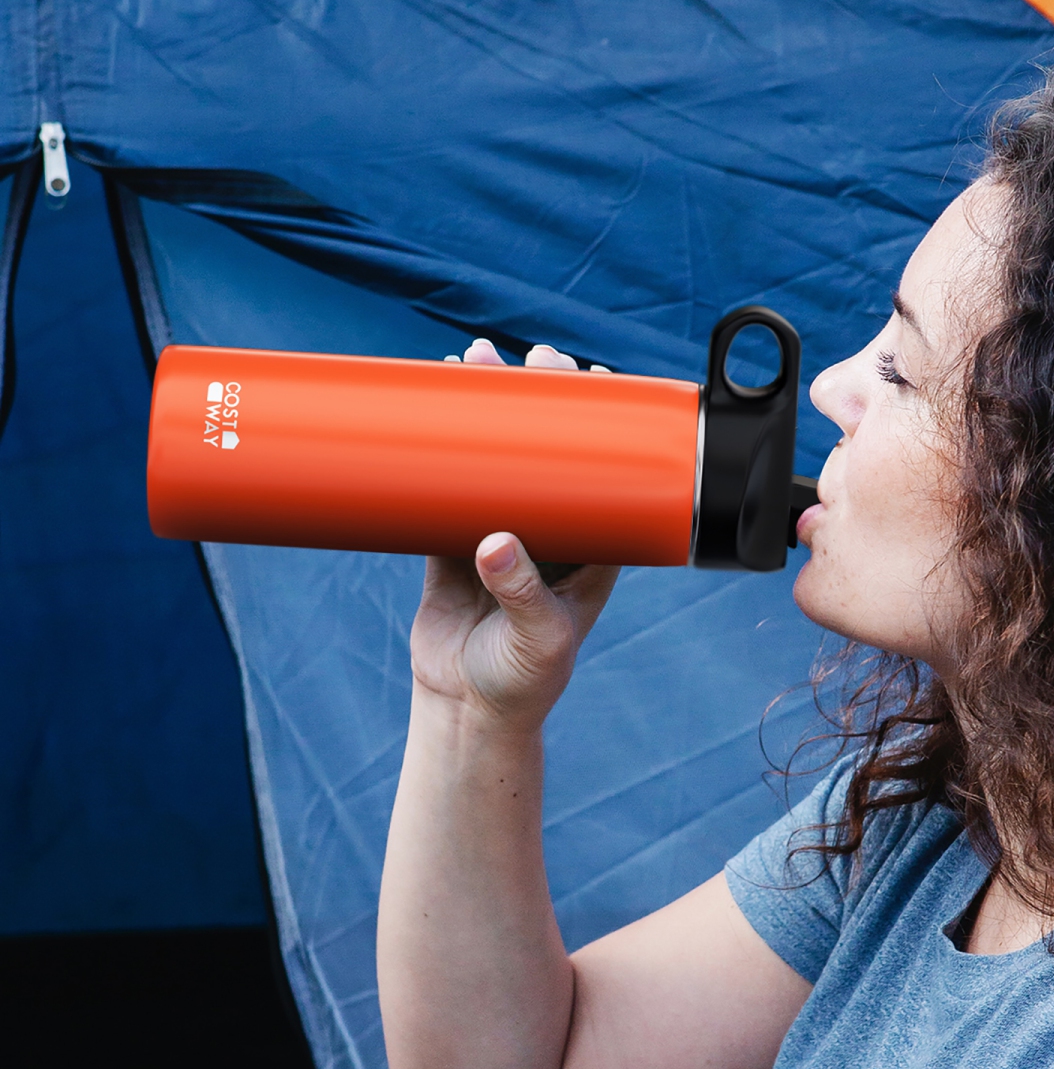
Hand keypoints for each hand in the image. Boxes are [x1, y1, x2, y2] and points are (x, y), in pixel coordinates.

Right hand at [415, 338, 617, 728]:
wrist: (467, 710)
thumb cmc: (524, 681)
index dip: (601, 425)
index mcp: (592, 547)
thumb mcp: (537, 640)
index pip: (605, 472)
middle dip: (541, 400)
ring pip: (498, 456)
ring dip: (488, 411)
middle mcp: (551, 531)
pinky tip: (433, 406)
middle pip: (550, 450)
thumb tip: (495, 543)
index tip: (592, 379)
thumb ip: (521, 592)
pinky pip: (449, 482)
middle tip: (532, 358)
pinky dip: (441, 446)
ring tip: (475, 360)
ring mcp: (501, 532)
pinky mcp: (452, 542)